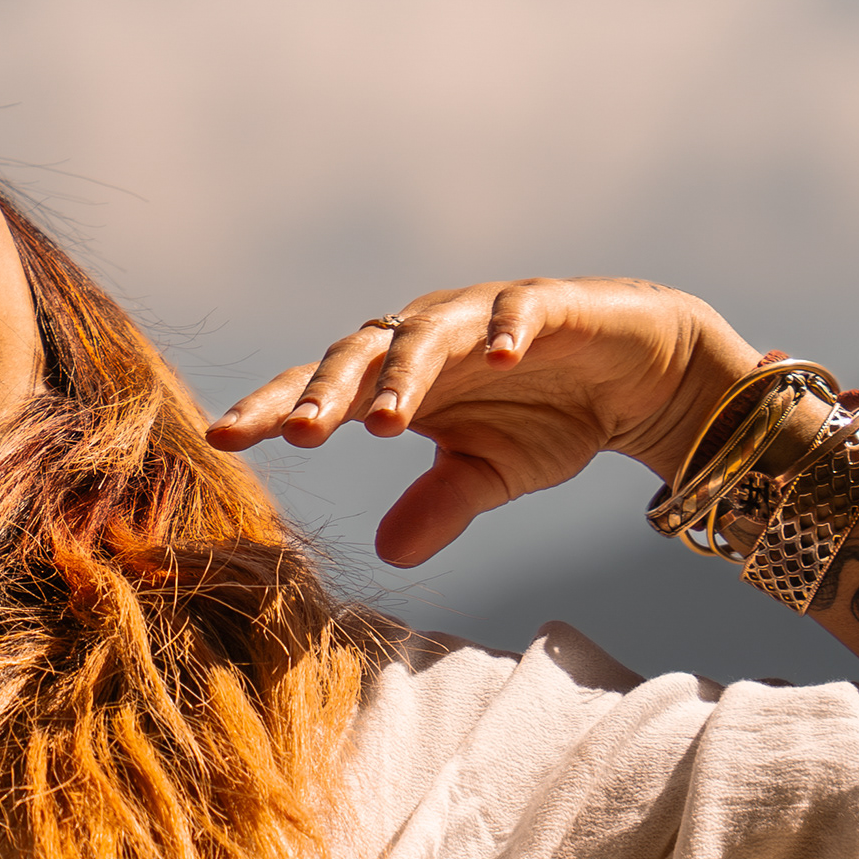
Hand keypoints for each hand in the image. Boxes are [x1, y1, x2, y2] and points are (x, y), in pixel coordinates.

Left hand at [207, 279, 758, 567]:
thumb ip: (439, 504)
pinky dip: (505, 330)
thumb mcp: (490, 474)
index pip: (321, 393)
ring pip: (425, 335)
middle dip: (323, 394)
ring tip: (385, 421)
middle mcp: (424, 339)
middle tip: (293, 434)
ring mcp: (479, 316)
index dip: (271, 410)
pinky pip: (516, 312)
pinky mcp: (541, 304)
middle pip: (357, 357)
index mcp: (398, 381)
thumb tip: (389, 554)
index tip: (221, 440)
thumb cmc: (549, 416)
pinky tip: (501, 356)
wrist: (637, 375)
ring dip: (404, 374)